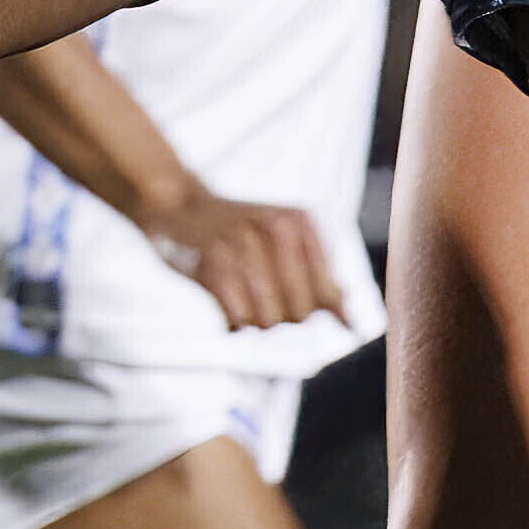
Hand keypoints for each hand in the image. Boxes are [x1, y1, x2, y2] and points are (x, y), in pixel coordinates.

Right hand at [150, 191, 357, 336]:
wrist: (176, 203)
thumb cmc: (236, 229)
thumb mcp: (284, 237)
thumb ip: (320, 277)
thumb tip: (353, 325)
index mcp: (302, 221)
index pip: (329, 293)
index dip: (318, 311)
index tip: (300, 307)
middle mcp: (277, 229)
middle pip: (301, 312)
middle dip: (283, 317)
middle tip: (260, 297)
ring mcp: (244, 245)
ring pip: (270, 319)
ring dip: (254, 320)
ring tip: (241, 297)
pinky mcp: (213, 263)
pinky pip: (239, 318)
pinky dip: (232, 320)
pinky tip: (224, 302)